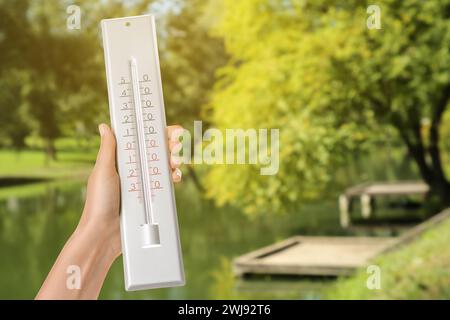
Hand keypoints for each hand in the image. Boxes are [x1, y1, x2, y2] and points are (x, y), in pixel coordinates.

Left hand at [77, 123, 183, 259]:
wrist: (104, 234)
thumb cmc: (99, 202)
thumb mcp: (103, 172)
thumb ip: (108, 149)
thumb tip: (104, 126)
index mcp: (122, 160)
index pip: (142, 141)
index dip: (157, 133)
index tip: (171, 130)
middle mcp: (134, 169)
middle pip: (157, 151)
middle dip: (171, 145)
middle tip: (177, 146)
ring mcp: (143, 184)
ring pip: (164, 166)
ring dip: (174, 160)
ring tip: (177, 161)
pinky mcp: (150, 197)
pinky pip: (165, 184)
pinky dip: (173, 177)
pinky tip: (175, 176)